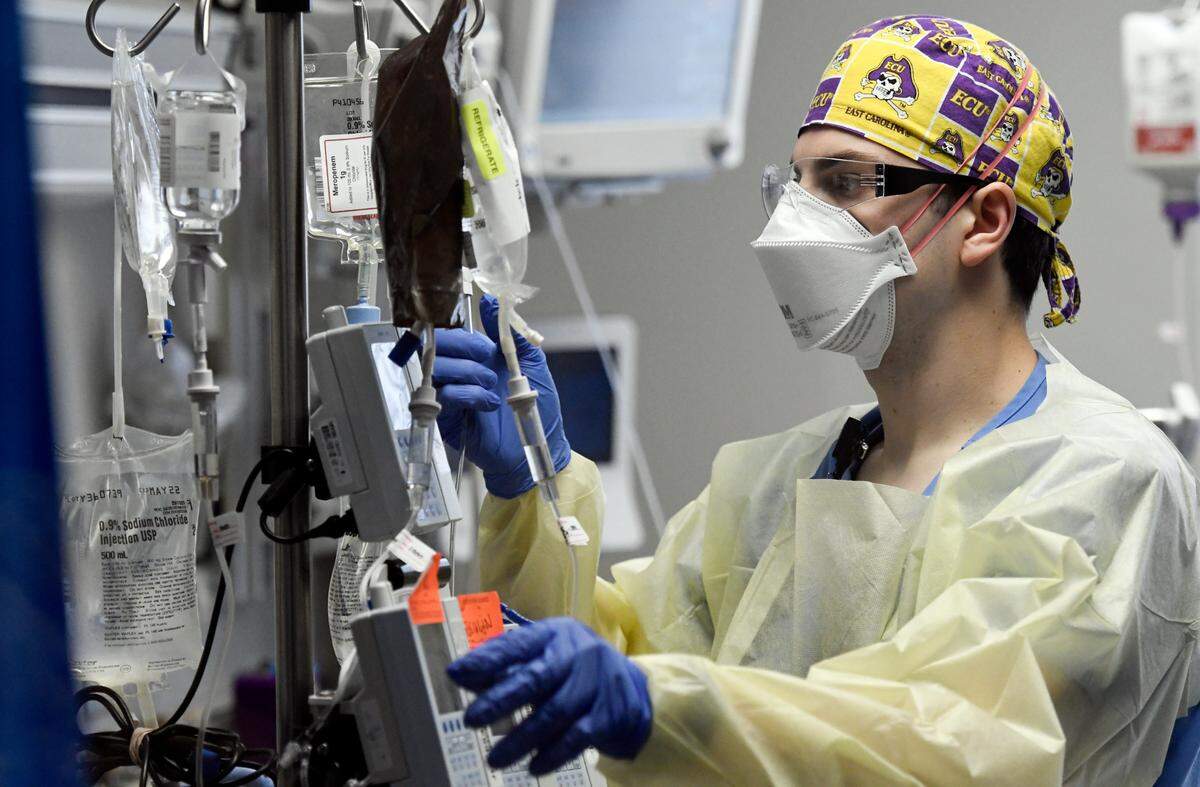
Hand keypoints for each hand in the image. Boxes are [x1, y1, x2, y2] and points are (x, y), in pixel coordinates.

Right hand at [433, 295, 569, 497]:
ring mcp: (452, 395)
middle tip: (488, 360)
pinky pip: (444, 396)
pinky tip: (489, 404)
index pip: (452, 334)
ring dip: (467, 371)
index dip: (466, 335)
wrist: (540, 443)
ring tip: (492, 385)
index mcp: (477, 357)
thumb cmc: (539, 406)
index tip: (490, 345)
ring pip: (437, 369)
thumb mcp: (532, 362)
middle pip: (436, 347)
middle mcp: (460, 373)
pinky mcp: (449, 419)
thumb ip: (512, 333)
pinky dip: (468, 395)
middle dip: (464, 348)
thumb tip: (493, 301)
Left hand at [446, 618, 651, 774]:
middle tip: (471, 719)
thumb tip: (460, 674)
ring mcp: (596, 683)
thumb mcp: (543, 658)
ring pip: (554, 713)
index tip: (455, 673)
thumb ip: (504, 666)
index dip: (486, 659)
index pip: (517, 644)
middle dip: (500, 699)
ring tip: (494, 760)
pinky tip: (532, 768)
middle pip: (536, 678)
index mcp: (555, 634)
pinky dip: (552, 754)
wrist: (631, 690)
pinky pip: (577, 737)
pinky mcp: (609, 714)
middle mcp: (577, 653)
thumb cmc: (571, 671)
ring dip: (521, 739)